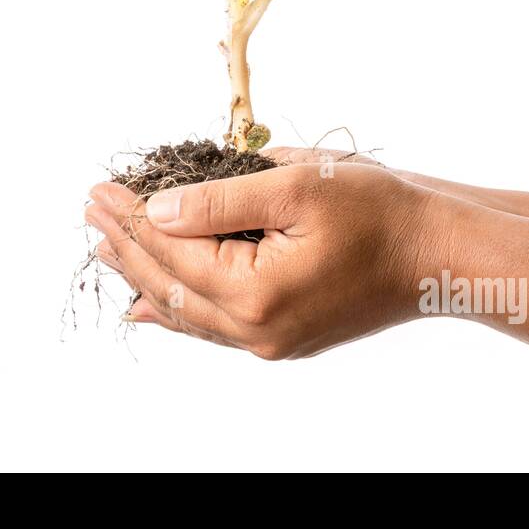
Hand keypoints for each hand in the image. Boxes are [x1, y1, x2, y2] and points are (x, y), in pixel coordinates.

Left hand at [85, 161, 440, 359]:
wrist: (437, 255)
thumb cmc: (379, 212)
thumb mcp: (296, 187)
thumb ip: (219, 201)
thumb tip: (156, 212)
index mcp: (255, 293)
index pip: (172, 249)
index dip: (131, 217)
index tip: (100, 189)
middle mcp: (255, 330)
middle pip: (169, 285)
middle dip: (126, 245)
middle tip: (90, 210)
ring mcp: (268, 341)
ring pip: (186, 309)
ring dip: (143, 274)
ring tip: (106, 247)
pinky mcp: (282, 338)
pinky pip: (212, 325)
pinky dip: (176, 306)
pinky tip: (148, 303)